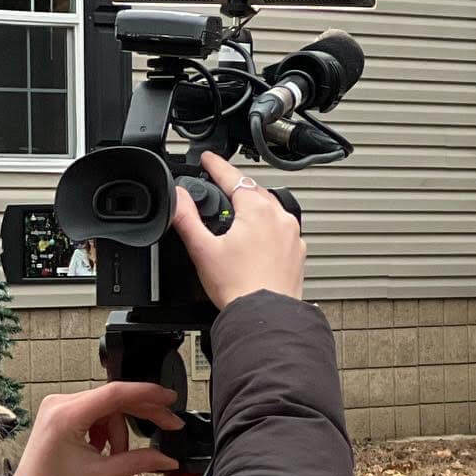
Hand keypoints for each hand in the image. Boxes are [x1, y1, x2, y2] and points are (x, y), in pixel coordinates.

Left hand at [13, 382, 184, 475]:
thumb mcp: (100, 474)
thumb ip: (138, 462)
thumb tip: (167, 458)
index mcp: (65, 415)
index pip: (115, 393)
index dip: (147, 393)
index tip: (169, 398)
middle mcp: (59, 404)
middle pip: (114, 398)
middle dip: (142, 413)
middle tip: (169, 425)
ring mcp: (59, 407)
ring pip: (108, 408)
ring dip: (120, 431)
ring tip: (118, 456)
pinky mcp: (61, 414)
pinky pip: (96, 414)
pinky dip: (108, 430)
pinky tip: (105, 450)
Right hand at [172, 150, 304, 308]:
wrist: (265, 316)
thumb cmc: (239, 287)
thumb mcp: (202, 249)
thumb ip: (187, 218)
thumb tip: (178, 196)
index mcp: (257, 210)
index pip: (232, 177)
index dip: (216, 165)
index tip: (207, 159)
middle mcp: (279, 218)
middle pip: (254, 190)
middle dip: (236, 185)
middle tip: (219, 184)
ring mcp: (292, 235)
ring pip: (271, 208)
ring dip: (254, 204)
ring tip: (236, 211)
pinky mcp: (297, 252)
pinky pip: (282, 229)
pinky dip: (268, 226)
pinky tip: (257, 237)